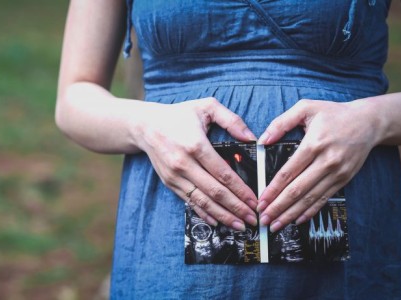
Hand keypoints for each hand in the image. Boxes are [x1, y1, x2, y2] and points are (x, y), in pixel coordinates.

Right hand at [134, 97, 258, 229]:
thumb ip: (232, 120)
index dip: (241, 190)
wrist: (145, 125)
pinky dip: (204, 213)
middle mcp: (184, 164)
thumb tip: (251, 138)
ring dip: (223, 215)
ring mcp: (175, 176)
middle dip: (236, 208)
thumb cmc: (178, 115)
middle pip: (215, 192)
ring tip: (239, 225)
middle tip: (253, 219)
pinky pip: (189, 201)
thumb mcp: (206, 106)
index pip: (223, 174)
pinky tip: (218, 221)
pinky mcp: (170, 183)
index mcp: (196, 145)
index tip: (254, 201)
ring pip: (202, 201)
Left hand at [256, 99, 380, 231]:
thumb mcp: (306, 108)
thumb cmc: (334, 114)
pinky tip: (298, 220)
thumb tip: (263, 140)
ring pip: (310, 198)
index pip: (288, 172)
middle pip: (298, 190)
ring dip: (291, 213)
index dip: (273, 189)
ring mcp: (337, 173)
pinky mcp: (344, 179)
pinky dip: (310, 211)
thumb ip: (281, 122)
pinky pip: (324, 198)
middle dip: (278, 207)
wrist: (369, 122)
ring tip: (276, 225)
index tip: (261, 201)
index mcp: (314, 144)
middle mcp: (326, 161)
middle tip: (264, 219)